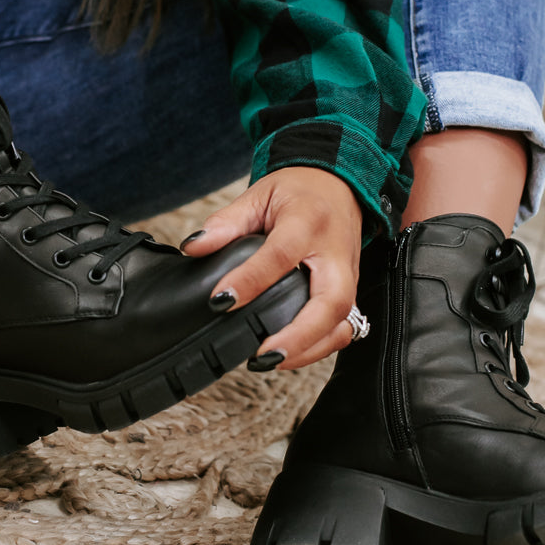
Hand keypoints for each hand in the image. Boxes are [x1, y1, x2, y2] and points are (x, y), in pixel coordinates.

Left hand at [181, 167, 363, 369]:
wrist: (339, 184)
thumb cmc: (299, 191)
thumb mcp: (259, 195)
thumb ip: (226, 222)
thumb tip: (193, 246)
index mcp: (308, 222)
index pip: (280, 256)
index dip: (249, 281)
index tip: (219, 300)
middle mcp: (335, 253)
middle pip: (330, 302)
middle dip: (298, 335)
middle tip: (261, 354)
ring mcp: (349, 276)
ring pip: (341, 323)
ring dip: (309, 349)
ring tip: (270, 361)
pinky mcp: (351, 292)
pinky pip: (343, 328)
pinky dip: (319, 347)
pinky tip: (289, 354)